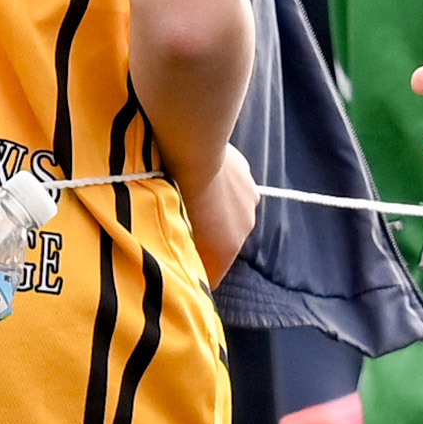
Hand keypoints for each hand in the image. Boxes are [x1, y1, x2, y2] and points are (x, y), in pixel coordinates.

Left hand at [182, 139, 260, 278]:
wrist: (193, 148)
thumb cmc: (176, 193)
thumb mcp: (172, 230)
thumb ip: (180, 250)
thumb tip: (178, 261)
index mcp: (226, 249)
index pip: (213, 275)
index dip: (196, 268)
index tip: (178, 259)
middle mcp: (245, 229)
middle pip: (223, 240)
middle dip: (207, 234)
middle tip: (181, 219)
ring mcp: (250, 200)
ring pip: (230, 211)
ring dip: (215, 206)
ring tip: (191, 191)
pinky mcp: (247, 174)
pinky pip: (233, 186)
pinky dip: (221, 184)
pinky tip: (201, 172)